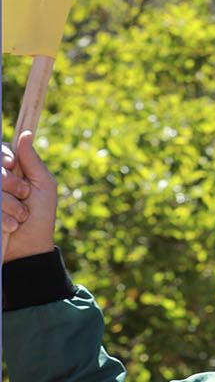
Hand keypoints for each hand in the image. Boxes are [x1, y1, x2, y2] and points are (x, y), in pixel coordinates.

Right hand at [2, 131, 56, 262]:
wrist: (29, 248)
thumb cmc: (40, 216)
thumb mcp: (43, 186)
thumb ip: (33, 161)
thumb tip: (26, 133)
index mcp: (12, 171)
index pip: (1, 151)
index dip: (4, 156)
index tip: (13, 166)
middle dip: (10, 183)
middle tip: (23, 195)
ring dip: (8, 204)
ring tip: (20, 217)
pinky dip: (2, 217)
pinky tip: (11, 226)